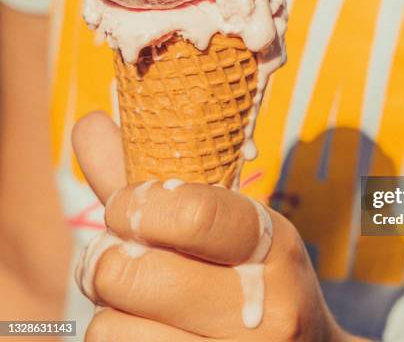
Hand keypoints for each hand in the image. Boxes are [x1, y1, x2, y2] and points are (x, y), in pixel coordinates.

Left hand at [72, 112, 356, 341]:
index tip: (125, 208)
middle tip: (126, 260)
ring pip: (111, 327)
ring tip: (146, 303)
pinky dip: (119, 336)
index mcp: (275, 248)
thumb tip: (88, 123)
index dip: (134, 205)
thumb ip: (158, 185)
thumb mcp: (234, 232)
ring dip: (112, 309)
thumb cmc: (260, 282)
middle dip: (110, 262)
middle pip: (132, 275)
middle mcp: (266, 311)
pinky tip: (153, 330)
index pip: (193, 214)